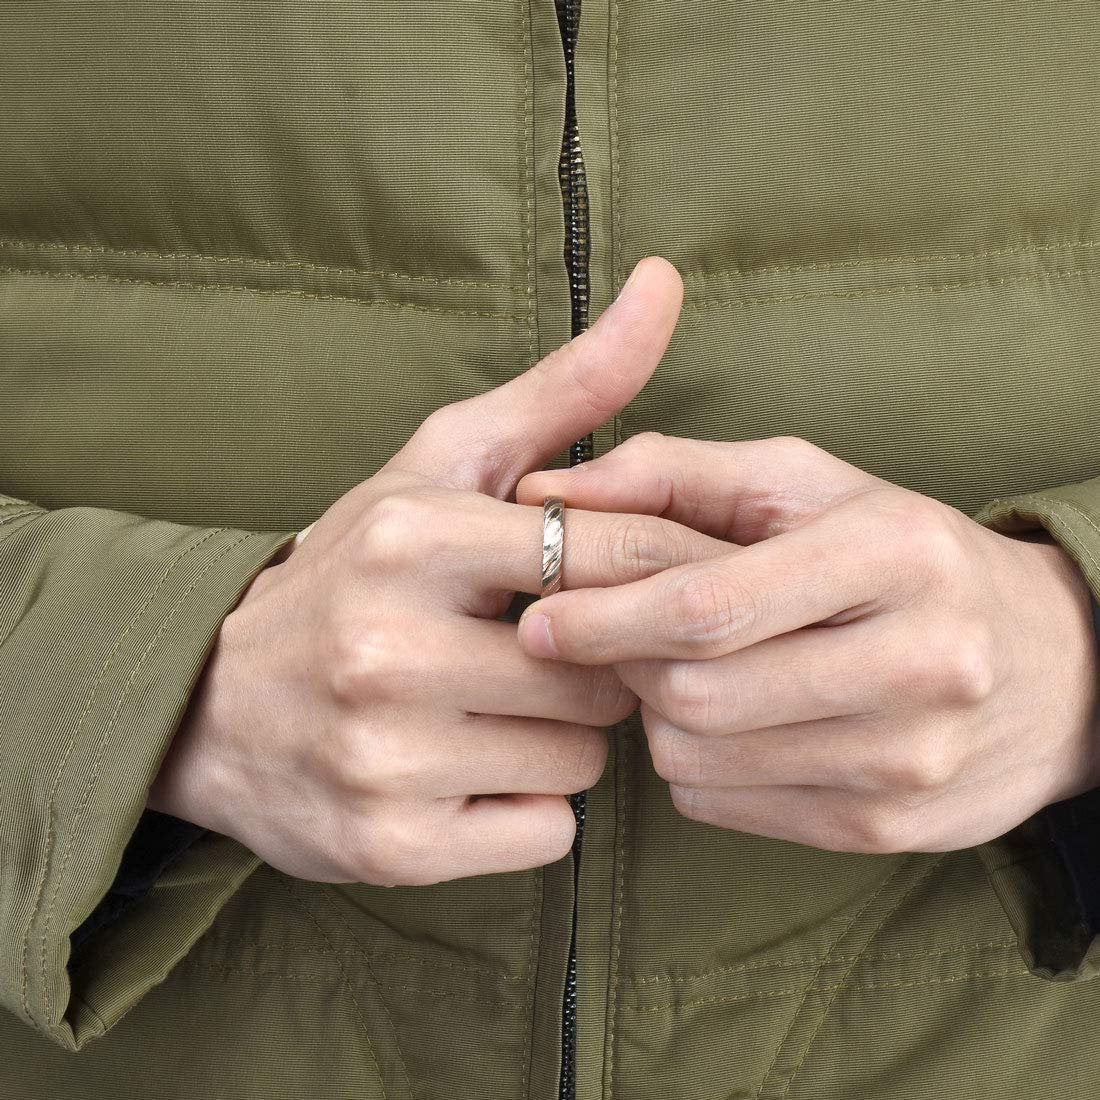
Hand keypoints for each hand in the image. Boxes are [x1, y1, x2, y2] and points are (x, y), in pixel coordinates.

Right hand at [148, 257, 732, 885]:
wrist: (212, 702)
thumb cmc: (354, 570)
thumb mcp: (440, 465)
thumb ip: (566, 388)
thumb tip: (665, 281)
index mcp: (413, 537)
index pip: (611, 555)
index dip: (661, 577)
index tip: (662, 587)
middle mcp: (387, 646)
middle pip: (607, 673)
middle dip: (599, 665)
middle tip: (547, 651)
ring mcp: (382, 755)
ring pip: (583, 759)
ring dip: (567, 737)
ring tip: (503, 708)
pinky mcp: (386, 846)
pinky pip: (545, 834)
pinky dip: (530, 808)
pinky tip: (476, 772)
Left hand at [515, 433, 1099, 852]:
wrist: (1051, 668)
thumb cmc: (900, 553)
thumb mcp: (805, 485)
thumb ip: (673, 472)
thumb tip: (544, 495)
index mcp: (893, 555)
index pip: (709, 606)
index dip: (602, 618)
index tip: (536, 620)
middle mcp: (917, 662)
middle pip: (696, 693)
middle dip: (625, 666)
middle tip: (608, 639)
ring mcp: (908, 759)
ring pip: (699, 758)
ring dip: (656, 714)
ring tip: (678, 670)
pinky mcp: (889, 827)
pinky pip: (726, 806)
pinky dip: (694, 761)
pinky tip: (727, 719)